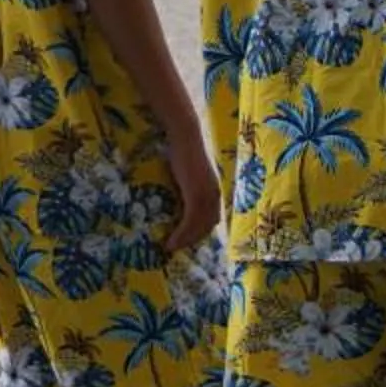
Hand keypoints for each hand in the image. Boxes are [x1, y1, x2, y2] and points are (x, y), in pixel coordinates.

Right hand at [159, 134, 219, 255]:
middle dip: (195, 239)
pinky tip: (170, 243)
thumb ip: (190, 185)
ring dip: (186, 240)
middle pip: (209, 225)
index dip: (203, 230)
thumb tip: (179, 195)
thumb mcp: (190, 173)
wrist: (187, 137)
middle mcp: (215, 195)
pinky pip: (190, 222)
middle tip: (179, 249)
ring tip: (171, 248)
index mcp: (214, 190)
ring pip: (200, 226)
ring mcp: (207, 196)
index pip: (213, 216)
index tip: (190, 240)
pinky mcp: (196, 195)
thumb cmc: (185, 151)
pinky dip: (182, 235)